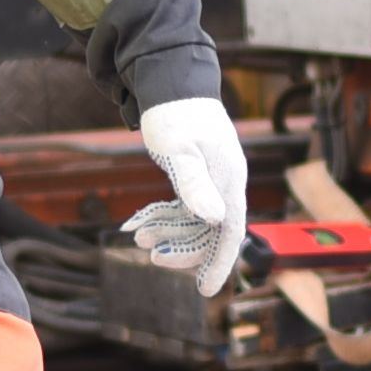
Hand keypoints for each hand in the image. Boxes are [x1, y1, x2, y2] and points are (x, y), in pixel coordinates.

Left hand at [121, 96, 250, 280]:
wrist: (171, 80)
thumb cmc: (173, 113)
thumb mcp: (178, 150)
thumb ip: (195, 185)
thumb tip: (215, 219)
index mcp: (228, 179)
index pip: (231, 231)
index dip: (220, 263)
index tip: (206, 290)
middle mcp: (226, 182)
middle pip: (212, 231)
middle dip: (184, 249)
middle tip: (152, 255)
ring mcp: (214, 178)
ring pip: (196, 221)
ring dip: (170, 233)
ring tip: (139, 236)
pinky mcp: (198, 174)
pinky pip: (186, 207)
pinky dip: (167, 217)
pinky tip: (143, 222)